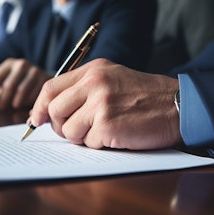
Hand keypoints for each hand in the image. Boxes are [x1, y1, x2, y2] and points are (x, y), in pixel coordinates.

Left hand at [0, 58, 51, 109]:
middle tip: (1, 108)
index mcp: (9, 63)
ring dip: (15, 103)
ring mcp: (34, 71)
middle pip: (8, 86)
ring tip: (13, 107)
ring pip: (21, 91)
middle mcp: (21, 64)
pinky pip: (33, 95)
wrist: (41, 78)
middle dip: (3, 101)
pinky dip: (27, 103)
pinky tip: (24, 104)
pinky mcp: (44, 79)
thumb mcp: (4, 80)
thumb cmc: (18, 82)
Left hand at [30, 59, 182, 149]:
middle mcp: (94, 83)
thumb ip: (83, 88)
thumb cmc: (145, 96)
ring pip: (69, 130)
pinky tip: (116, 135)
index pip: (50, 87)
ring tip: (103, 130)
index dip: (38, 107)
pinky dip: (99, 144)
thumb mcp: (113, 78)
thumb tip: (49, 111)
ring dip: (82, 137)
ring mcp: (101, 103)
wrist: (177, 105)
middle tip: (76, 130)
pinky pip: (88, 143)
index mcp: (93, 70)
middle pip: (54, 111)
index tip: (36, 121)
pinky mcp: (108, 125)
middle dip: (60, 126)